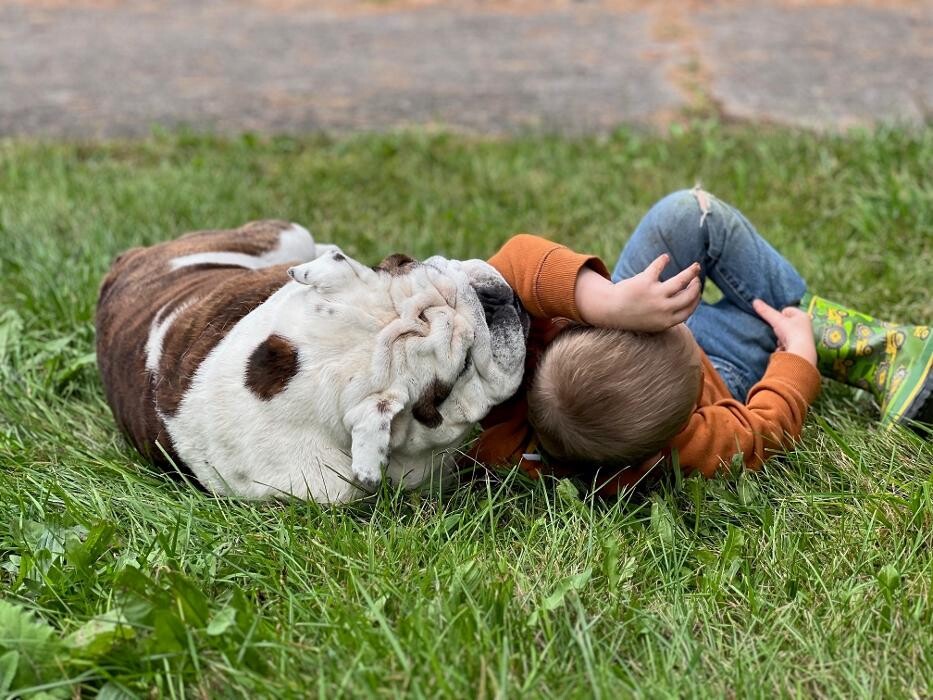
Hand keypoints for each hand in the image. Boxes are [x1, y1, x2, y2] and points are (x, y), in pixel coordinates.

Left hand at [575, 254, 701, 331]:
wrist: (610, 311)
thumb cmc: (633, 315)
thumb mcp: (654, 321)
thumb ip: (670, 316)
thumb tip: (689, 303)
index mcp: (666, 321)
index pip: (689, 309)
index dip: (696, 299)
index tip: (697, 291)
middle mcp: (664, 309)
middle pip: (689, 295)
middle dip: (696, 286)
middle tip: (696, 279)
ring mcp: (655, 295)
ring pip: (681, 280)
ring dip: (691, 272)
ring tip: (695, 267)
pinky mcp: (645, 282)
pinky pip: (658, 266)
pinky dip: (662, 260)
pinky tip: (665, 258)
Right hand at [752, 299, 816, 365]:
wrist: (801, 353)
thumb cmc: (791, 333)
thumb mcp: (776, 320)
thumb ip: (766, 311)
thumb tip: (755, 301)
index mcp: (802, 315)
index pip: (786, 310)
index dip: (779, 315)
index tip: (776, 321)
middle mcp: (805, 325)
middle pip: (786, 323)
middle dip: (779, 328)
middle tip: (777, 332)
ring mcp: (804, 336)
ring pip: (786, 334)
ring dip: (781, 338)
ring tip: (781, 342)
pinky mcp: (801, 346)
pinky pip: (788, 343)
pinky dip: (784, 346)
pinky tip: (783, 348)